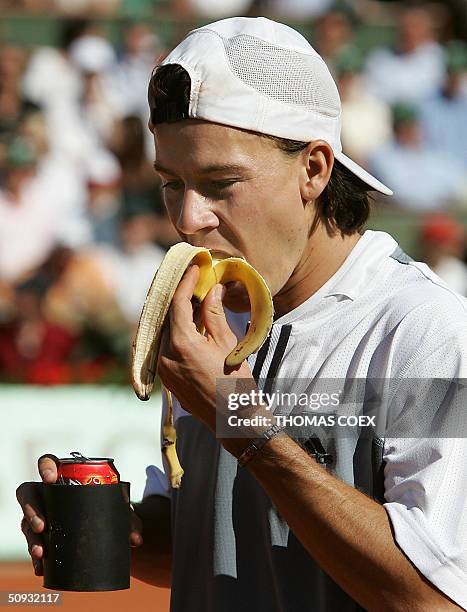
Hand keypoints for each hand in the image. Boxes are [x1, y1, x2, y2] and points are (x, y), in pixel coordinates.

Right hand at [16, 454, 142, 576]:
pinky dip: (36, 557)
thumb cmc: (109, 505)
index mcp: (65, 475)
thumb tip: (136, 539)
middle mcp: (47, 493)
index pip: (48, 462)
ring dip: (31, 538)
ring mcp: (41, 513)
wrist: (106, 525)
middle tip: (43, 526)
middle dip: (32, 509)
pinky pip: (33, 543)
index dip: (45, 466)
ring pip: (26, 521)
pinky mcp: (41, 534)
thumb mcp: (119, 507)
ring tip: (41, 552)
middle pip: (28, 494)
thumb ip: (129, 519)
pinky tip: (40, 567)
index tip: (50, 478)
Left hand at [157, 265, 253, 430]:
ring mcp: (163, 369)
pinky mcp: (166, 379)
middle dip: (181, 299)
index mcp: (181, 345)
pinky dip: (177, 334)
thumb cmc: (236, 384)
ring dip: (179, 317)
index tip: (194, 268)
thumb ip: (215, 314)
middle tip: (195, 283)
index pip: (178, 304)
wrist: (234, 421)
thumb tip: (212, 290)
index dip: (186, 283)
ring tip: (196, 304)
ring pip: (166, 332)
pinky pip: (166, 348)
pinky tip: (192, 327)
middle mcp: (165, 356)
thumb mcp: (227, 344)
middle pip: (168, 317)